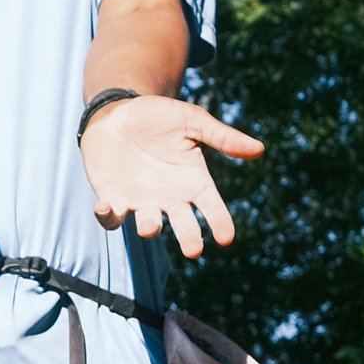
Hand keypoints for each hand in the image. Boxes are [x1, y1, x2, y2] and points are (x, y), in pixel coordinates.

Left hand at [81, 91, 262, 254]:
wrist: (118, 112)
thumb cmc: (158, 116)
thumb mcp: (192, 121)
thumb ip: (221, 137)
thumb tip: (259, 149)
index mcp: (194, 181)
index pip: (211, 207)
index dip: (219, 222)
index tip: (226, 238)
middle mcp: (170, 197)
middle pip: (183, 224)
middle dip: (188, 238)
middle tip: (194, 250)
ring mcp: (141, 201)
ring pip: (147, 224)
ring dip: (149, 227)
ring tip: (151, 227)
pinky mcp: (113, 199)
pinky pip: (110, 216)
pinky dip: (107, 216)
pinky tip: (104, 208)